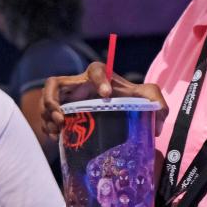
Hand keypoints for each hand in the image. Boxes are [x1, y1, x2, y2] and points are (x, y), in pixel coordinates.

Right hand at [40, 62, 167, 137]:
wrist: (116, 109)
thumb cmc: (129, 100)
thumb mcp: (146, 97)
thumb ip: (156, 100)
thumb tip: (160, 115)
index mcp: (100, 77)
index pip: (97, 70)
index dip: (100, 80)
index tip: (107, 95)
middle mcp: (79, 84)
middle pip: (54, 84)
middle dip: (51, 101)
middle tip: (61, 118)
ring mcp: (67, 98)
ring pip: (47, 101)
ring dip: (46, 117)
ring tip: (58, 130)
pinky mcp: (61, 111)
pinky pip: (46, 116)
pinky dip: (47, 127)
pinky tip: (56, 137)